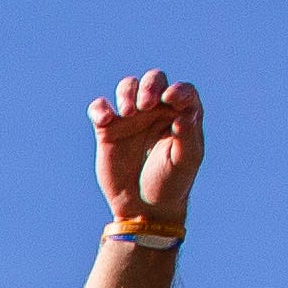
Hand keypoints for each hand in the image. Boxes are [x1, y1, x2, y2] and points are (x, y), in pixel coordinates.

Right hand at [91, 72, 200, 233]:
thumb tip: (185, 114)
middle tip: (146, 105)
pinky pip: (100, 108)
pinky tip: (104, 120)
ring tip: (127, 113)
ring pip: (127, 87)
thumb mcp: (185, 162)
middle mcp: (157, 111)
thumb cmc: (170, 184)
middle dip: (150, 85)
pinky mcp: (108, 129)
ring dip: (126, 92)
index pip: (182, 91)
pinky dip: (99, 108)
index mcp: (180, 115)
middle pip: (153, 80)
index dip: (178, 90)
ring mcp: (131, 118)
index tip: (171, 100)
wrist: (143, 208)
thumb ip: (188, 136)